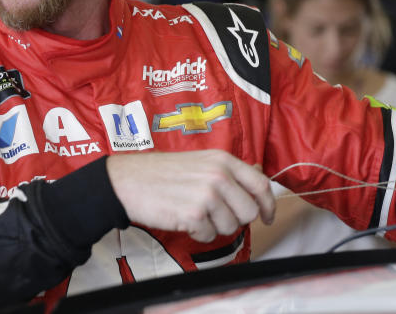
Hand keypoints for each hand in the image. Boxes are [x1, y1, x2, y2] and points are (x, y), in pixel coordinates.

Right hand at [106, 150, 274, 242]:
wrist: (127, 181)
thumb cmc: (159, 173)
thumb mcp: (199, 161)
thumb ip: (227, 170)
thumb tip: (256, 177)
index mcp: (222, 160)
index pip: (261, 184)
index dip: (268, 204)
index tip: (267, 216)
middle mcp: (218, 175)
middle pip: (249, 211)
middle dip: (236, 219)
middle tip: (216, 215)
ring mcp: (207, 195)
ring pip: (231, 227)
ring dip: (214, 226)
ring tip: (193, 212)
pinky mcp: (194, 215)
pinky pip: (209, 236)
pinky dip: (197, 233)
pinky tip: (183, 218)